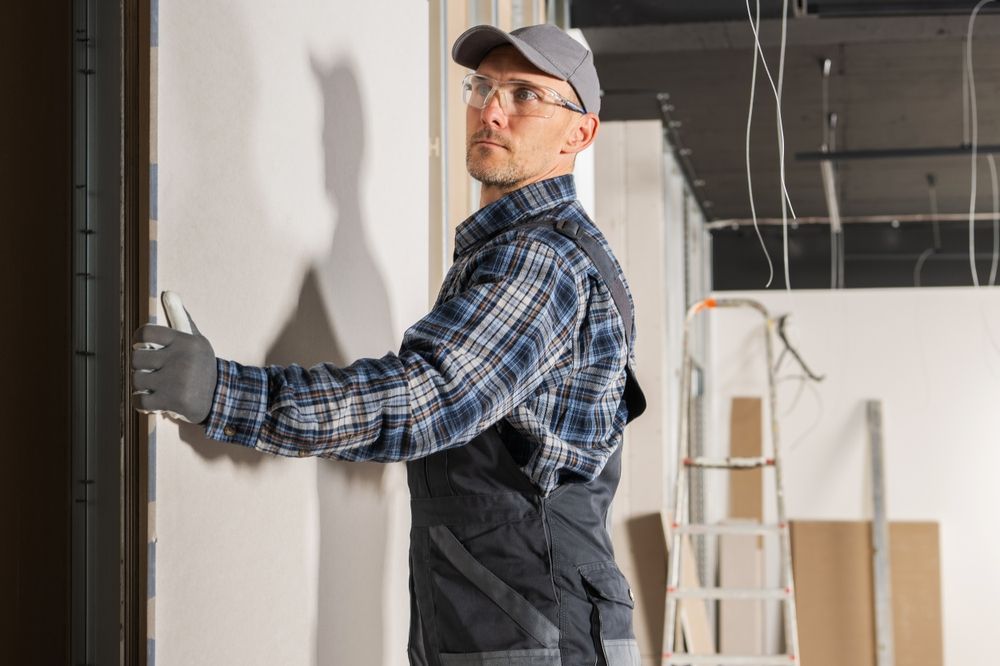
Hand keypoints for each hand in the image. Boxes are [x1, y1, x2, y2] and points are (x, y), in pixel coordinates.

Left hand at [131, 292, 217, 423]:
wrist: (221, 396)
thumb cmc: (202, 365)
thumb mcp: (196, 340)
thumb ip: (180, 317)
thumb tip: (169, 293)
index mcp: (185, 341)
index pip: (146, 332)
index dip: (137, 339)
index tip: (140, 345)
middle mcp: (181, 359)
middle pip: (136, 358)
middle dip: (140, 366)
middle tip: (150, 370)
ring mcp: (176, 381)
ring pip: (137, 380)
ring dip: (142, 385)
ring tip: (155, 386)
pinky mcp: (173, 401)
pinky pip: (140, 401)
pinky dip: (141, 403)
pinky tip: (150, 400)